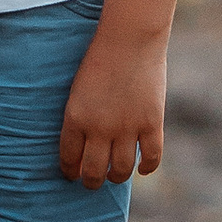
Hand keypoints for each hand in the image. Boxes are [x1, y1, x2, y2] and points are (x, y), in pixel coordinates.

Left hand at [58, 25, 165, 184]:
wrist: (128, 38)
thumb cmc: (99, 58)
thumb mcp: (79, 89)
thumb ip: (81, 116)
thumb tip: (83, 142)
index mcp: (75, 118)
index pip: (69, 158)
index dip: (70, 171)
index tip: (72, 175)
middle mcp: (99, 128)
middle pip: (94, 171)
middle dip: (91, 182)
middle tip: (91, 182)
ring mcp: (127, 128)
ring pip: (121, 170)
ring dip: (116, 177)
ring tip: (114, 175)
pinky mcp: (151, 123)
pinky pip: (151, 158)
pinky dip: (147, 167)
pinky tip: (143, 168)